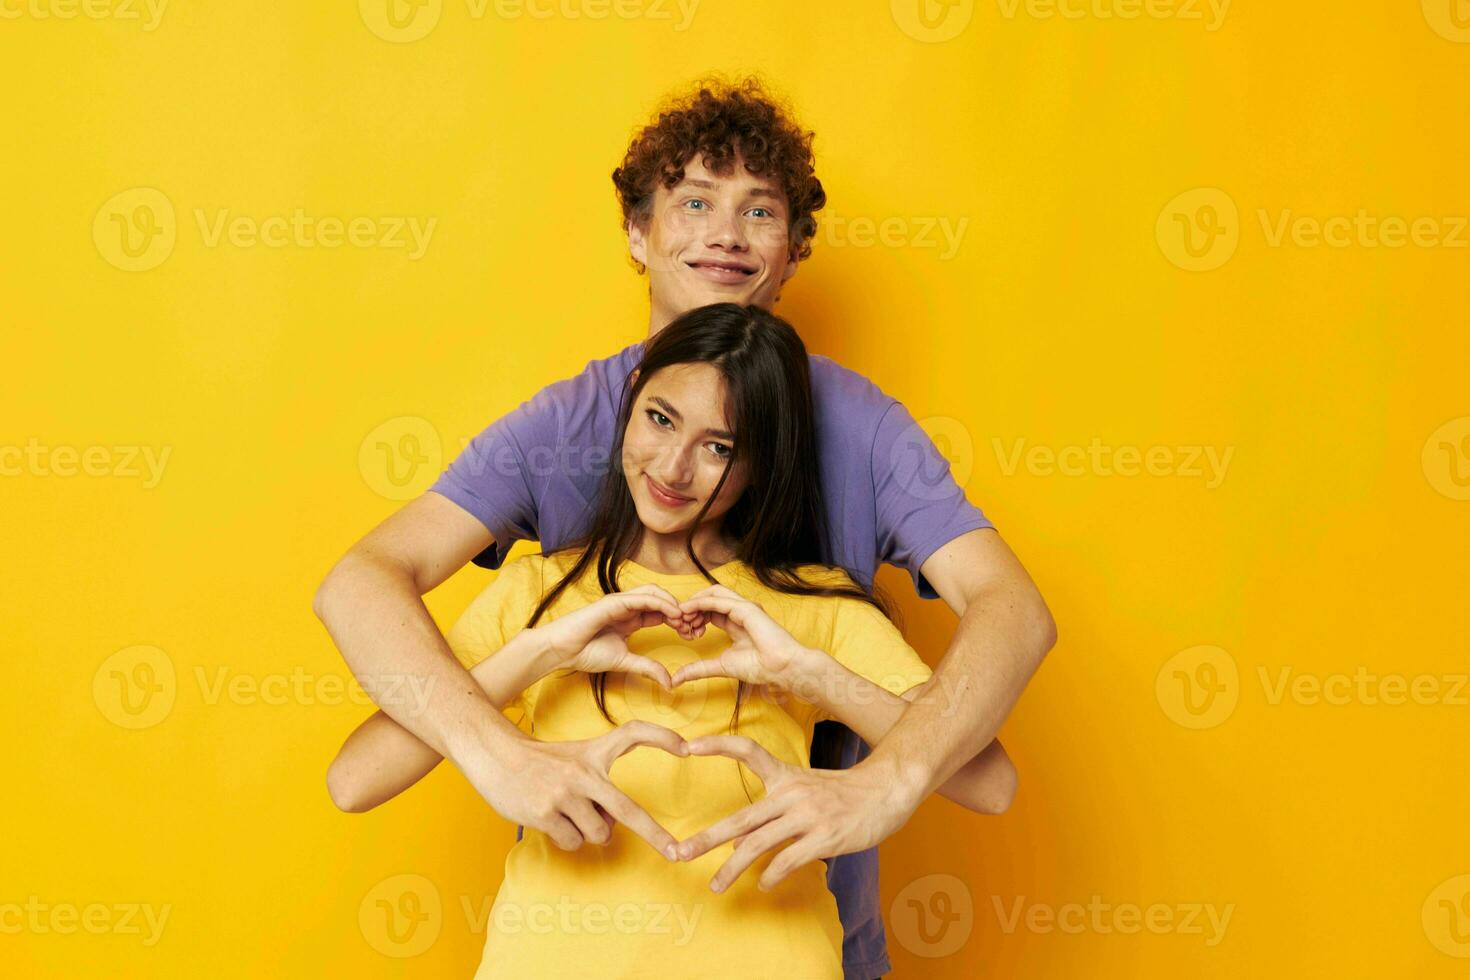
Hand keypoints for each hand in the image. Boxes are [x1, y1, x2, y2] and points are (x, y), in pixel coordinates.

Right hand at [458, 720, 690, 856]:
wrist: (494, 754)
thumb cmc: (539, 761)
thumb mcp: (574, 757)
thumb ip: (597, 784)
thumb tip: (613, 825)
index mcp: (593, 754)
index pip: (633, 734)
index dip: (661, 737)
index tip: (686, 747)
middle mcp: (583, 773)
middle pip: (628, 810)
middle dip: (656, 835)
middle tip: (675, 853)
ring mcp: (564, 794)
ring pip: (597, 834)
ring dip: (589, 833)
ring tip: (568, 814)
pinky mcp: (545, 814)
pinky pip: (572, 842)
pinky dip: (566, 838)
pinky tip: (550, 820)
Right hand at [539, 584, 699, 688]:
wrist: (561, 650)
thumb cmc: (586, 653)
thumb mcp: (625, 662)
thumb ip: (647, 668)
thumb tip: (670, 683)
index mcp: (631, 619)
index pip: (661, 613)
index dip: (678, 620)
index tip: (692, 634)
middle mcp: (628, 607)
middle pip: (662, 600)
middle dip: (680, 611)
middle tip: (694, 627)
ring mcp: (621, 602)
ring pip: (654, 593)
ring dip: (673, 604)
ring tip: (685, 619)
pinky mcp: (614, 601)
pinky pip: (642, 597)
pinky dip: (660, 602)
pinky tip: (672, 613)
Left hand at [668, 585, 814, 693]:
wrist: (781, 668)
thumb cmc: (760, 667)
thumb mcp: (721, 666)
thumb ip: (699, 669)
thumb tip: (676, 679)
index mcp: (736, 622)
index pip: (710, 611)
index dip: (694, 617)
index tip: (682, 630)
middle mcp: (740, 611)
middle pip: (710, 599)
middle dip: (692, 608)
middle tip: (678, 621)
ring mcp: (744, 607)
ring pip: (713, 594)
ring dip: (694, 602)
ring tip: (681, 615)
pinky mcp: (746, 608)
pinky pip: (718, 600)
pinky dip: (701, 603)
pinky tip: (689, 611)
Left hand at [674, 735, 918, 892]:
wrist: (886, 791)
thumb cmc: (843, 793)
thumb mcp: (805, 790)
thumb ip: (771, 812)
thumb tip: (737, 845)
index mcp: (785, 776)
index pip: (747, 750)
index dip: (717, 746)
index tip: (687, 746)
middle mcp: (791, 794)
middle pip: (740, 818)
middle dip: (706, 838)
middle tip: (679, 852)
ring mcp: (808, 816)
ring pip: (758, 845)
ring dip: (732, 869)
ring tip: (716, 886)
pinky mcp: (824, 837)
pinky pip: (788, 860)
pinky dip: (771, 875)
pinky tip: (764, 884)